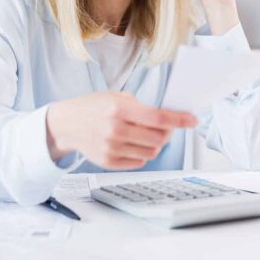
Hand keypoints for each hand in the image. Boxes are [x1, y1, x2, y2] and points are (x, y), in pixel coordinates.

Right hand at [46, 91, 197, 169]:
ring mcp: (111, 148)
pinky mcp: (109, 162)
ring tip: (146, 135)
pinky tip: (133, 143)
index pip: (159, 117)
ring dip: (156, 144)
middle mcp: (115, 130)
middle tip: (166, 128)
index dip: (180, 120)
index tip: (193, 120)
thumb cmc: (94, 107)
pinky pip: (139, 162)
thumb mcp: (117, 97)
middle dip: (168, 133)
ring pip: (152, 152)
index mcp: (119, 109)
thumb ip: (141, 108)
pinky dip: (143, 153)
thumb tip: (169, 118)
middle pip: (159, 138)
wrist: (67, 124)